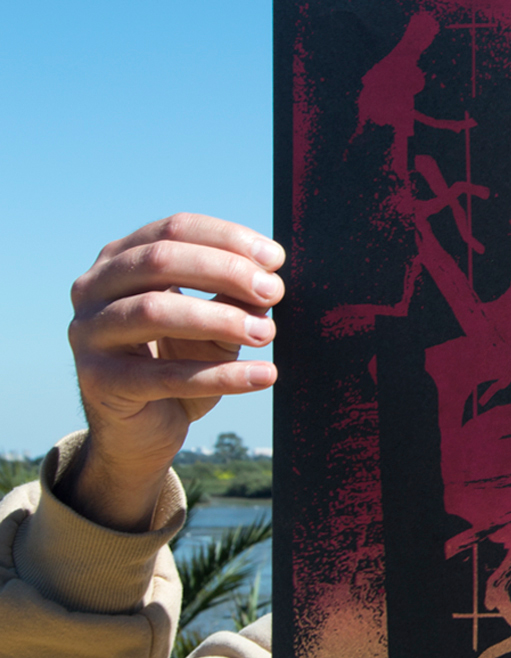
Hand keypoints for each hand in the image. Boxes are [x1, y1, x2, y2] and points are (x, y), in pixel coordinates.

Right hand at [63, 214, 284, 530]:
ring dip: (221, 319)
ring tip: (266, 333)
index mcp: (121, 259)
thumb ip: (234, 298)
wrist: (143, 428)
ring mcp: (89, 333)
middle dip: (226, 271)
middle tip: (274, 292)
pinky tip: (264, 375)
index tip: (275, 258)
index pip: (175, 229)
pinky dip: (222, 376)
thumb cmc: (179, 361)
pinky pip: (166, 376)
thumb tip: (268, 282)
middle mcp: (94, 288)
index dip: (228, 238)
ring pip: (155, 311)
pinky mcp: (100, 381)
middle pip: (161, 260)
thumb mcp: (215, 323)